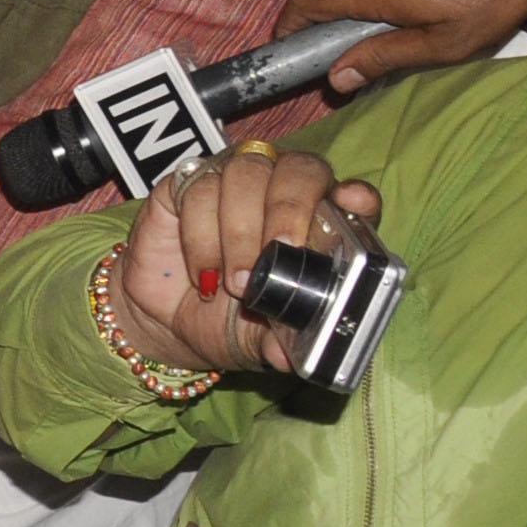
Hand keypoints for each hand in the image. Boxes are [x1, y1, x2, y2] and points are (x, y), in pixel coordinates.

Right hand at [111, 146, 383, 381]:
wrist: (169, 321)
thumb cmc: (232, 320)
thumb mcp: (263, 340)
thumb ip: (282, 343)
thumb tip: (290, 357)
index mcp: (320, 225)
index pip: (353, 195)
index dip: (356, 196)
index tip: (350, 204)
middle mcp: (281, 192)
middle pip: (299, 169)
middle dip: (289, 208)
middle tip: (277, 251)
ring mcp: (233, 182)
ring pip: (245, 173)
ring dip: (239, 230)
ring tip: (234, 282)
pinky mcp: (185, 185)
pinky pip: (196, 188)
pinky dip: (199, 235)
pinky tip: (201, 273)